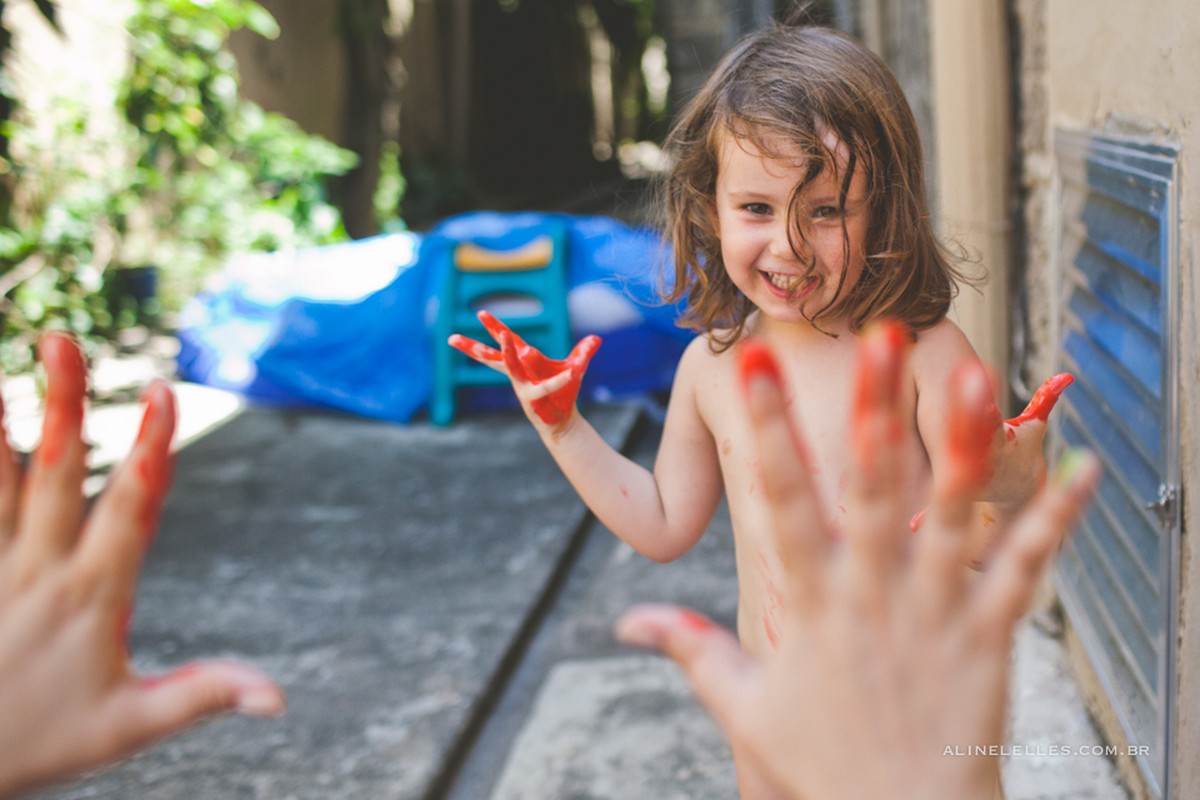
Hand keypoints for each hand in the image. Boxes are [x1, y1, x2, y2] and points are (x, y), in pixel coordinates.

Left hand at [0, 333, 284, 797]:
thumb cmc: (40, 742)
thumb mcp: (127, 726)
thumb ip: (201, 694)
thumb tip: (278, 694)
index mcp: (91, 596)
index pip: (130, 509)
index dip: (150, 447)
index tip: (160, 391)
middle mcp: (38, 569)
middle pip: (55, 474)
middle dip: (64, 404)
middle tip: (61, 342)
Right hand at [449, 310, 600, 431]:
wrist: (564, 421)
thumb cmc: (563, 393)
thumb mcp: (575, 367)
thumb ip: (583, 352)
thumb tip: (596, 338)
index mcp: (525, 361)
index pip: (509, 340)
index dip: (495, 327)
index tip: (480, 313)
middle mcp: (519, 373)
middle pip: (496, 355)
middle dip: (478, 345)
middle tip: (459, 335)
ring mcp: (523, 386)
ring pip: (512, 368)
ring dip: (509, 352)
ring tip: (505, 336)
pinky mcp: (534, 400)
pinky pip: (546, 387)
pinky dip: (560, 380)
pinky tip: (573, 373)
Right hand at [615, 322, 1097, 799]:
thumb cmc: (824, 768)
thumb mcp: (745, 708)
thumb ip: (691, 652)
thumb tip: (627, 622)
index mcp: (811, 602)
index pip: (779, 499)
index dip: (767, 428)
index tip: (754, 366)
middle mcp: (872, 594)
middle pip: (872, 488)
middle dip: (872, 409)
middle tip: (875, 338)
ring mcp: (935, 611)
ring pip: (951, 513)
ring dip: (964, 442)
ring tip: (970, 375)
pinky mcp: (989, 635)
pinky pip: (1024, 568)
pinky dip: (1054, 517)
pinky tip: (1083, 466)